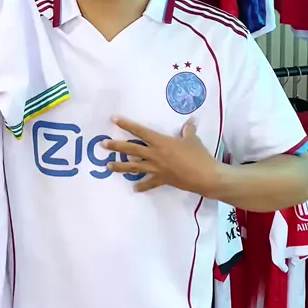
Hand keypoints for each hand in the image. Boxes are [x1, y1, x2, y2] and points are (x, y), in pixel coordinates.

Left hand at [104, 117, 220, 193]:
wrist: (204, 175)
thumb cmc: (198, 155)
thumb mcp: (192, 139)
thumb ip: (188, 130)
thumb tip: (190, 122)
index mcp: (160, 142)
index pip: (140, 131)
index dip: (126, 125)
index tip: (114, 119)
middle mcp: (154, 154)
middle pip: (131, 150)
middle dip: (116, 147)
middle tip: (103, 144)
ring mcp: (156, 168)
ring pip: (134, 167)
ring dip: (120, 167)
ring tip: (108, 166)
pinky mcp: (161, 180)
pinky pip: (149, 183)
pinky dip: (142, 185)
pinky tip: (134, 188)